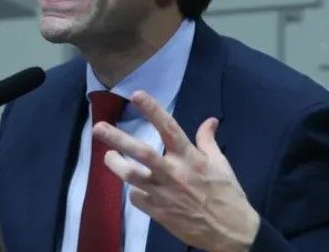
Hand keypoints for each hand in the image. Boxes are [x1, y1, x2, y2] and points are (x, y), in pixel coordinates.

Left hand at [93, 90, 259, 251]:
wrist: (231, 233)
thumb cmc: (227, 195)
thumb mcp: (221, 164)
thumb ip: (208, 141)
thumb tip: (210, 121)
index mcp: (190, 158)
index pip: (169, 128)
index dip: (152, 110)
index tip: (136, 95)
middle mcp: (173, 173)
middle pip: (141, 152)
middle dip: (118, 139)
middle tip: (98, 128)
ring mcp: (163, 193)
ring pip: (131, 176)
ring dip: (116, 165)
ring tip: (109, 156)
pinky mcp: (158, 212)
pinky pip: (137, 198)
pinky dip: (134, 191)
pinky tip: (136, 187)